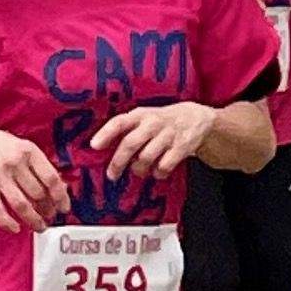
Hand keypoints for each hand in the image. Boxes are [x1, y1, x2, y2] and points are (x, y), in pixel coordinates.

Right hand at [0, 126, 69, 232]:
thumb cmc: (0, 145)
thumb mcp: (24, 147)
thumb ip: (40, 166)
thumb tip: (59, 188)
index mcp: (28, 151)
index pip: (51, 178)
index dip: (61, 196)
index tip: (64, 207)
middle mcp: (15, 163)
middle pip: (38, 194)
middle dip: (47, 209)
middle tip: (50, 215)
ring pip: (22, 205)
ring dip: (33, 220)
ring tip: (40, 226)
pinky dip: (7, 222)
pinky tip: (15, 228)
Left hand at [89, 100, 217, 180]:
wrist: (195, 118)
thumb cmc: (160, 122)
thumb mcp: (144, 118)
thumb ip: (126, 131)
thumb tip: (100, 150)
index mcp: (140, 115)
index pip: (119, 122)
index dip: (105, 133)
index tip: (94, 146)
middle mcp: (153, 123)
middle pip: (130, 144)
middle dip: (118, 162)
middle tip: (112, 175)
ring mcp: (168, 135)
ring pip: (145, 158)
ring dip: (139, 169)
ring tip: (139, 169)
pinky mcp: (181, 147)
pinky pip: (163, 167)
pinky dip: (158, 173)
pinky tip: (158, 170)